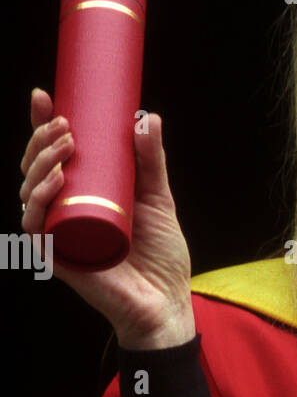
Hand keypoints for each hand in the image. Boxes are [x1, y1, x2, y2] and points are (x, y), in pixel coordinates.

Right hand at [19, 88, 195, 347]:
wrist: (167, 301)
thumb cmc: (161, 256)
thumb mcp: (157, 197)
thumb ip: (150, 160)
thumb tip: (147, 116)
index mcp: (81, 195)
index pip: (52, 156)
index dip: (40, 125)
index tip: (44, 95)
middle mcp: (63, 212)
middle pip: (34, 169)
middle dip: (40, 140)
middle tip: (65, 125)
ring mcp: (58, 234)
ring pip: (29, 192)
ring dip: (40, 163)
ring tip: (65, 146)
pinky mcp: (58, 257)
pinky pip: (35, 226)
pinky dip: (40, 200)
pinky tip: (55, 180)